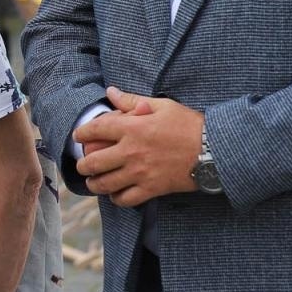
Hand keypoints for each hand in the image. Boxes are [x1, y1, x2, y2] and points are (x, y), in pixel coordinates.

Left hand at [72, 87, 203, 207]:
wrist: (213, 150)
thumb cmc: (188, 124)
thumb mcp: (161, 106)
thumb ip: (131, 100)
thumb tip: (111, 92)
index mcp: (132, 128)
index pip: (96, 130)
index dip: (82, 133)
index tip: (78, 136)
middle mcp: (131, 152)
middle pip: (94, 162)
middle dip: (83, 164)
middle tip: (82, 164)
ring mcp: (140, 173)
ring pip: (106, 184)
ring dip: (95, 184)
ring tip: (93, 182)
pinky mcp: (152, 189)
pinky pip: (126, 199)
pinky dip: (117, 198)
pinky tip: (115, 194)